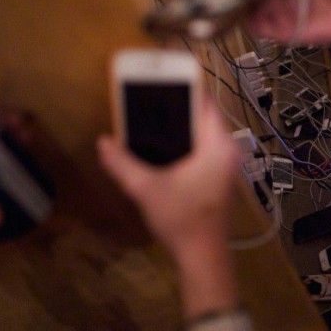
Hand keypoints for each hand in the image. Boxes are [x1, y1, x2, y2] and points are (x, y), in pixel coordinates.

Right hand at [97, 90, 238, 259]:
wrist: (203, 256)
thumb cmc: (182, 219)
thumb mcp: (146, 189)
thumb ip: (122, 163)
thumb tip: (102, 142)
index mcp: (218, 145)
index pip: (205, 103)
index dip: (185, 86)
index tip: (163, 73)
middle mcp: (227, 150)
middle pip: (203, 116)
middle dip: (177, 105)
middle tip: (148, 92)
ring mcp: (225, 164)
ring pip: (203, 132)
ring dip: (180, 124)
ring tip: (150, 114)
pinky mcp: (219, 175)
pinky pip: (203, 147)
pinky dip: (185, 141)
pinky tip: (161, 143)